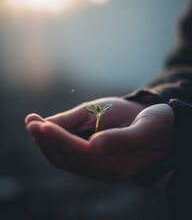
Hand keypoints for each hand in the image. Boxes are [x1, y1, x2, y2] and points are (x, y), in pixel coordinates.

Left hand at [25, 97, 173, 182]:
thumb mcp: (144, 128)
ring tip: (33, 122)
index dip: (57, 138)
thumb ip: (121, 140)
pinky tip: (48, 128)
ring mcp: (99, 168)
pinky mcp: (95, 160)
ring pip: (64, 159)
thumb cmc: (156, 124)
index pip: (80, 153)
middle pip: (67, 159)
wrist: (163, 129)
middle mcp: (105, 172)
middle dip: (46, 139)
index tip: (38, 123)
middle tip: (30, 120)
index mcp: (118, 166)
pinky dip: (55, 142)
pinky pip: (69, 155)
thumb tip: (92, 145)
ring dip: (46, 141)